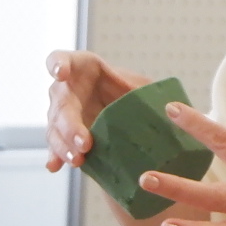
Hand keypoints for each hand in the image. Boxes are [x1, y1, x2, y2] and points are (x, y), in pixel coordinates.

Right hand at [45, 51, 147, 170]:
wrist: (126, 116)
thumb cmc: (129, 94)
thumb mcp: (140, 88)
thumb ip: (145, 91)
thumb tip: (170, 107)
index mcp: (81, 68)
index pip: (62, 59)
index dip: (58, 64)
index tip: (61, 74)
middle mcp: (66, 90)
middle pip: (61, 103)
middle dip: (70, 124)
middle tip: (84, 143)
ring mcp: (61, 113)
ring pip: (55, 128)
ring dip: (63, 145)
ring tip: (77, 159)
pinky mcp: (62, 136)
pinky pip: (55, 146)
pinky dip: (55, 156)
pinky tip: (55, 166)